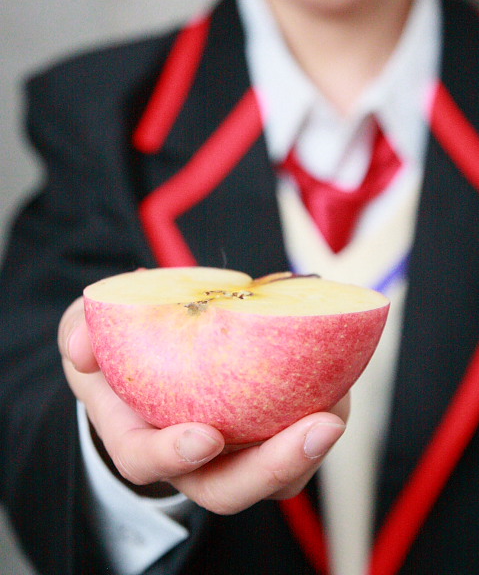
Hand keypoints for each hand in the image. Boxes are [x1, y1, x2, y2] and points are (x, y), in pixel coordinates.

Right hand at [59, 297, 346, 513]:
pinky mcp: (262, 431)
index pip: (148, 462)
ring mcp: (230, 451)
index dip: (175, 455)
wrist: (150, 352)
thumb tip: (82, 347)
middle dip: (273, 467)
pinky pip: (294, 437)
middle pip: (228, 488)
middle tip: (318, 426)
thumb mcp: (85, 331)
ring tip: (340, 404)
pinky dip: (321, 411)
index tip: (206, 435)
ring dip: (310, 448)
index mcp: (137, 436)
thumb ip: (79, 332)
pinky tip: (337, 381)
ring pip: (273, 476)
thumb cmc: (116, 349)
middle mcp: (188, 457)